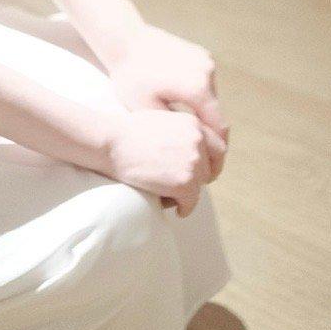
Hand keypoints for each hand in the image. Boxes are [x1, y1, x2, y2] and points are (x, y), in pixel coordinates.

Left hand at [103, 22, 229, 192]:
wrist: (124, 39)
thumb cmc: (130, 78)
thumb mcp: (149, 112)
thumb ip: (176, 132)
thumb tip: (196, 151)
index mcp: (198, 88)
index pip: (219, 129)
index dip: (217, 152)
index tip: (209, 170)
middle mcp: (208, 71)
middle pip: (217, 114)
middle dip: (211, 137)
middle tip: (200, 156)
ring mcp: (205, 60)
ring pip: (212, 99)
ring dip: (204, 116)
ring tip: (189, 135)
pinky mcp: (200, 54)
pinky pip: (205, 84)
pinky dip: (198, 98)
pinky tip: (182, 109)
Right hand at [104, 106, 220, 217]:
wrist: (112, 143)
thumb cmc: (129, 133)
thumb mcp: (163, 120)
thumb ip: (182, 132)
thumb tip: (194, 152)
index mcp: (193, 123)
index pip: (218, 147)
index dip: (211, 163)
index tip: (204, 174)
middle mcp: (198, 140)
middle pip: (209, 169)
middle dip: (198, 180)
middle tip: (186, 188)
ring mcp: (193, 161)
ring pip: (200, 187)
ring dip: (188, 194)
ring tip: (171, 195)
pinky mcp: (185, 182)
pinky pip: (191, 202)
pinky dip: (184, 208)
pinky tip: (176, 208)